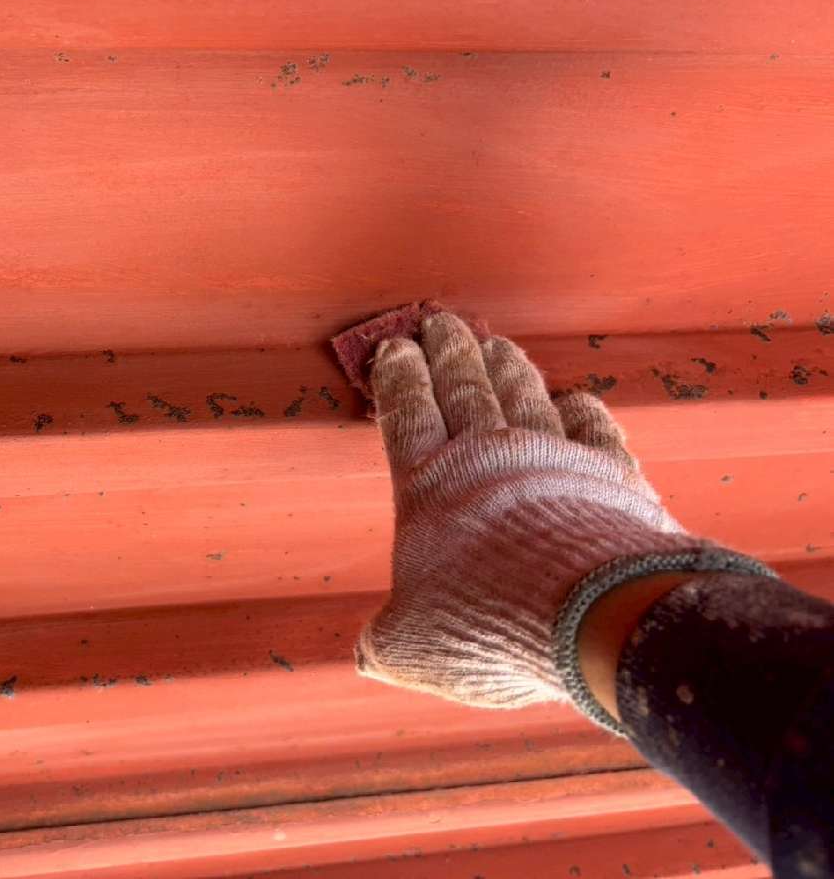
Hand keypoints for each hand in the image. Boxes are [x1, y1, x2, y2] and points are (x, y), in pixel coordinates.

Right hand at [343, 308, 757, 721]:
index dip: (398, 378)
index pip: (407, 414)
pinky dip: (581, 409)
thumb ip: (387, 643)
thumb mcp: (412, 647)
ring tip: (496, 343)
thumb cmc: (486, 624)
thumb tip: (368, 657)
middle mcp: (487, 457)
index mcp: (427, 486)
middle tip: (442, 322)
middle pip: (464, 387)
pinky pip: (592, 427)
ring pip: (523, 394)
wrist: (592, 616)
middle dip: (449, 351)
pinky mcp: (612, 474)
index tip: (394, 347)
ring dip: (507, 366)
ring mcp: (554, 458)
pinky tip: (576, 399)